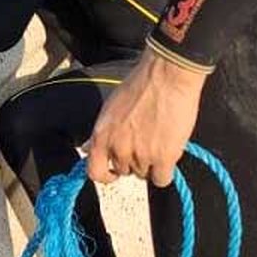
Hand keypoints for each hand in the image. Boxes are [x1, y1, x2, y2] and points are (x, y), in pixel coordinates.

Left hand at [85, 49, 207, 186]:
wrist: (166, 77)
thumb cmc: (141, 86)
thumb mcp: (110, 108)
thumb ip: (101, 133)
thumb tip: (88, 148)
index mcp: (101, 135)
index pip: (94, 172)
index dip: (105, 175)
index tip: (113, 173)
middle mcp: (118, 148)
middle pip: (124, 171)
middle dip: (133, 162)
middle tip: (145, 143)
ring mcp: (140, 155)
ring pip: (144, 175)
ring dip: (151, 164)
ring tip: (159, 141)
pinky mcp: (163, 158)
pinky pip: (161, 179)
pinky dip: (165, 171)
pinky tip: (168, 155)